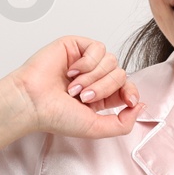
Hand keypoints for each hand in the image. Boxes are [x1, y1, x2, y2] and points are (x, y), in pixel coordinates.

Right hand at [8, 36, 145, 138]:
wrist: (33, 102)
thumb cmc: (56, 116)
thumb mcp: (96, 128)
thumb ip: (123, 124)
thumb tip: (141, 105)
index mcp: (100, 96)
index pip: (127, 87)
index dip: (130, 92)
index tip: (128, 101)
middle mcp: (94, 78)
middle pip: (120, 74)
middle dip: (104, 88)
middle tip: (83, 97)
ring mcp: (85, 61)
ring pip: (111, 61)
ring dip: (93, 77)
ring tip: (73, 87)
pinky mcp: (76, 46)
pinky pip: (98, 48)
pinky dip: (87, 62)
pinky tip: (71, 71)